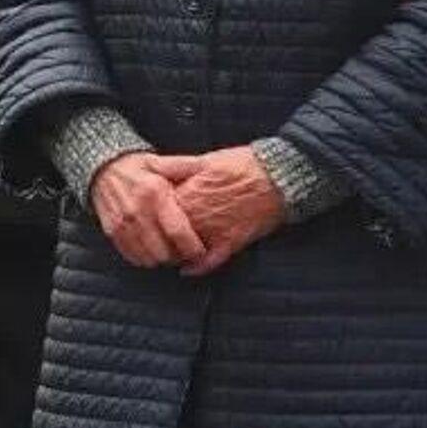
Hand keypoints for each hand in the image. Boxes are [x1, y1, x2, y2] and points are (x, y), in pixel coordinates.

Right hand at [91, 152, 206, 269]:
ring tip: (173, 252)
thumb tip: (210, 167)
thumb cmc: (137, 167)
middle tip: (189, 253)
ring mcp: (122, 225)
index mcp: (154, 193)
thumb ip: (185, 166)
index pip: (177, 231)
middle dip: (179, 257)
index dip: (192, 247)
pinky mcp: (112, 233)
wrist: (103, 169)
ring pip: (148, 258)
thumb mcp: (161, 161)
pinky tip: (155, 250)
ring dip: (163, 260)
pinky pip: (132, 257)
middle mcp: (137, 212)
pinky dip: (146, 259)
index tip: (201, 251)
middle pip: (163, 251)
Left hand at [151, 147, 286, 278]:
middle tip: (154, 236)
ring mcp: (214, 232)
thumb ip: (178, 166)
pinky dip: (197, 268)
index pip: (157, 212)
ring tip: (169, 250)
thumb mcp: (208, 158)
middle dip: (159, 237)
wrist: (279, 176)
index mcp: (189, 195)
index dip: (150, 214)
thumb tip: (154, 168)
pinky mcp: (231, 243)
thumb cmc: (245, 163)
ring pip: (184, 251)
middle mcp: (198, 217)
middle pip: (166, 235)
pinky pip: (208, 262)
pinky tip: (188, 269)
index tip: (147, 214)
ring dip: (175, 253)